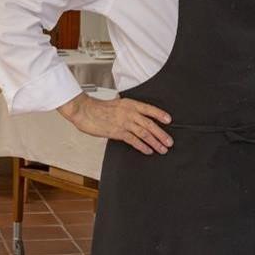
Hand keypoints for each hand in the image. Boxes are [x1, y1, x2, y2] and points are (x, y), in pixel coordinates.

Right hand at [58, 92, 172, 154]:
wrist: (85, 111)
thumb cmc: (98, 108)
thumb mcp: (116, 104)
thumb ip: (127, 109)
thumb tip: (136, 114)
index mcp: (130, 104)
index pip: (149, 109)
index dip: (160, 114)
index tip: (169, 120)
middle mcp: (129, 113)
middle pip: (149, 124)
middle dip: (161, 134)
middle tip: (169, 141)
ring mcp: (124, 123)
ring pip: (144, 133)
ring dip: (155, 142)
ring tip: (162, 149)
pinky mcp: (117, 132)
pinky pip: (133, 140)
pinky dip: (142, 146)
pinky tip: (148, 151)